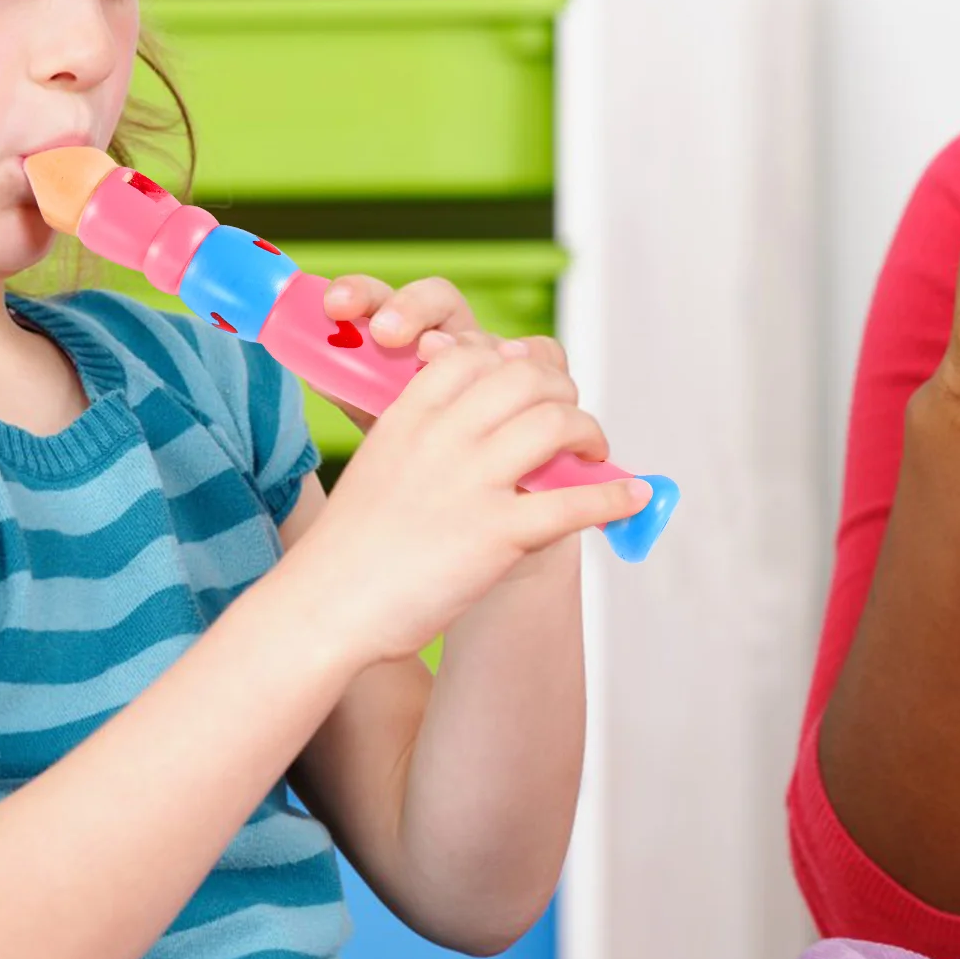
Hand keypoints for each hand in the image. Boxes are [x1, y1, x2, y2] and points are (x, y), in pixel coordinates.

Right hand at [287, 338, 652, 666]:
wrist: (327, 604)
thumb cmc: (348, 547)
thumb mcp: (377, 465)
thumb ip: (419, 437)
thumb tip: (472, 432)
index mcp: (408, 415)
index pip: (471, 354)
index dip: (508, 361)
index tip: (526, 379)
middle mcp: (443, 436)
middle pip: (524, 378)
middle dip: (560, 390)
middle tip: (570, 416)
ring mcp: (471, 482)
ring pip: (556, 424)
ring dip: (589, 433)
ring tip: (593, 451)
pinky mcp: (497, 533)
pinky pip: (575, 501)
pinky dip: (614, 497)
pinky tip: (632, 496)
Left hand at [319, 273, 569, 433]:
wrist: (467, 497)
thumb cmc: (415, 449)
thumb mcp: (372, 416)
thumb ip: (346, 386)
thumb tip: (299, 361)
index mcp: (403, 336)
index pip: (380, 298)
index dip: (360, 293)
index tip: (335, 304)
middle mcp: (450, 337)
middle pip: (437, 298)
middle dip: (410, 307)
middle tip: (385, 332)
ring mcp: (495, 357)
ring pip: (486, 330)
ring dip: (463, 341)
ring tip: (435, 359)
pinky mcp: (540, 379)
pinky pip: (544, 357)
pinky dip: (531, 363)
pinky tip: (514, 376)